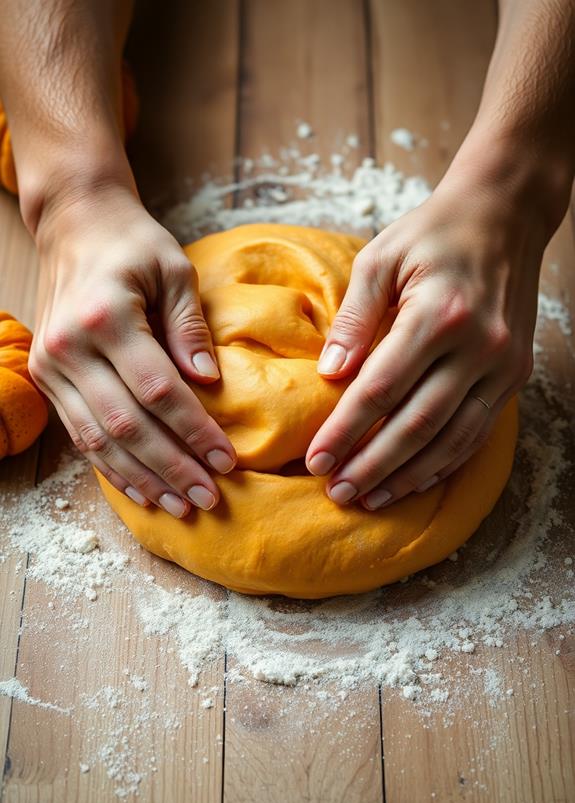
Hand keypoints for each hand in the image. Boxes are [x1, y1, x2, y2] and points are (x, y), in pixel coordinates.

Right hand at [29, 185, 236, 516]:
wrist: (73, 225)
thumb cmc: (132, 243)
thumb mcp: (174, 270)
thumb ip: (190, 327)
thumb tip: (209, 382)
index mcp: (105, 317)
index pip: (157, 390)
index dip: (194, 430)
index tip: (227, 459)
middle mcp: (69, 347)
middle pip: (127, 425)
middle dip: (173, 467)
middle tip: (210, 498)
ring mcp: (51, 367)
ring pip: (100, 440)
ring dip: (143, 478)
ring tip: (182, 506)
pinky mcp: (48, 379)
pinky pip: (80, 436)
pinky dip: (113, 468)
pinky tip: (142, 490)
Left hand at [305, 174, 545, 509]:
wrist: (506, 215)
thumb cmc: (434, 233)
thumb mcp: (382, 258)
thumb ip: (355, 318)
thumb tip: (329, 373)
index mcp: (438, 314)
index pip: (381, 389)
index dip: (345, 430)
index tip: (316, 460)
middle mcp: (480, 346)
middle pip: (417, 424)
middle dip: (372, 464)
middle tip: (337, 493)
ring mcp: (504, 365)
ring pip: (451, 439)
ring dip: (407, 475)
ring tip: (369, 499)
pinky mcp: (514, 375)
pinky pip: (478, 432)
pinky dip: (444, 463)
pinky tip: (414, 481)